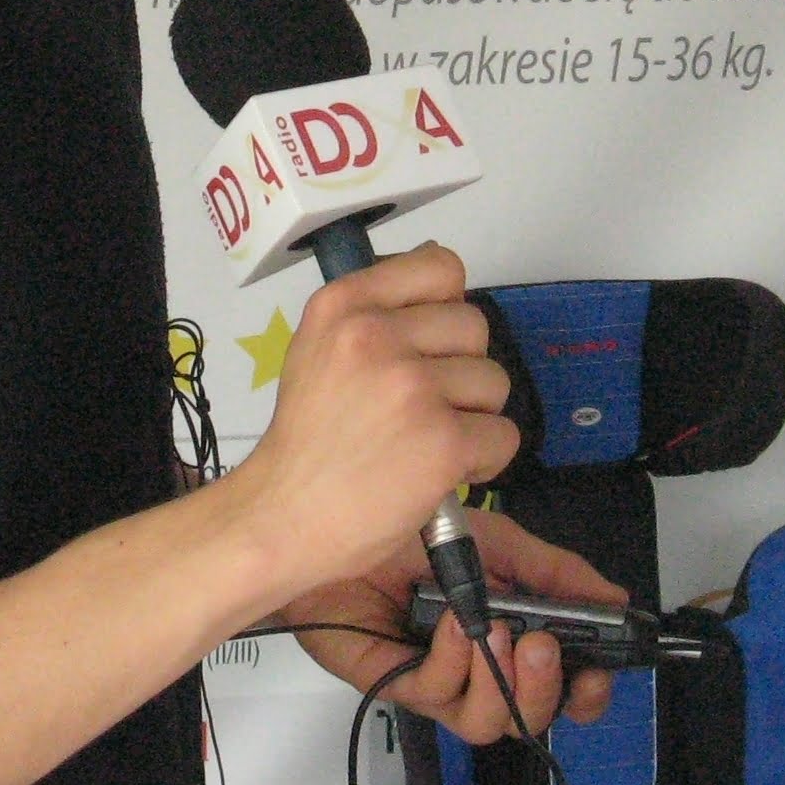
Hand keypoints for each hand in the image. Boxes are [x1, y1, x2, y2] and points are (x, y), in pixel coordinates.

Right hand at [225, 244, 514, 601]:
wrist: (281, 518)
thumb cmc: (306, 442)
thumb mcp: (318, 350)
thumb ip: (373, 314)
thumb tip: (442, 286)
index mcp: (343, 305)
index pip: (440, 266)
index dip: (445, 307)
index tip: (425, 344)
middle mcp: (375, 335)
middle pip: (474, 326)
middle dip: (460, 370)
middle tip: (421, 408)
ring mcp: (412, 387)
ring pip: (494, 381)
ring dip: (473, 416)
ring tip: (427, 441)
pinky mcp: (443, 440)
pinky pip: (503, 434)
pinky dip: (484, 460)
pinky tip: (444, 472)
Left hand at [289, 510, 621, 744]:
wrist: (340, 524)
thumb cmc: (412, 537)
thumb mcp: (498, 543)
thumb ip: (555, 572)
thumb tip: (612, 597)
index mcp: (509, 640)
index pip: (560, 689)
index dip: (584, 693)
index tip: (597, 673)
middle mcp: (477, 671)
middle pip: (527, 719)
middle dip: (545, 690)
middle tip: (542, 647)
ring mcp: (437, 682)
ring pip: (484, 723)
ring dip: (498, 680)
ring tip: (495, 632)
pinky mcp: (395, 683)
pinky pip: (435, 693)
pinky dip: (452, 656)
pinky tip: (449, 622)